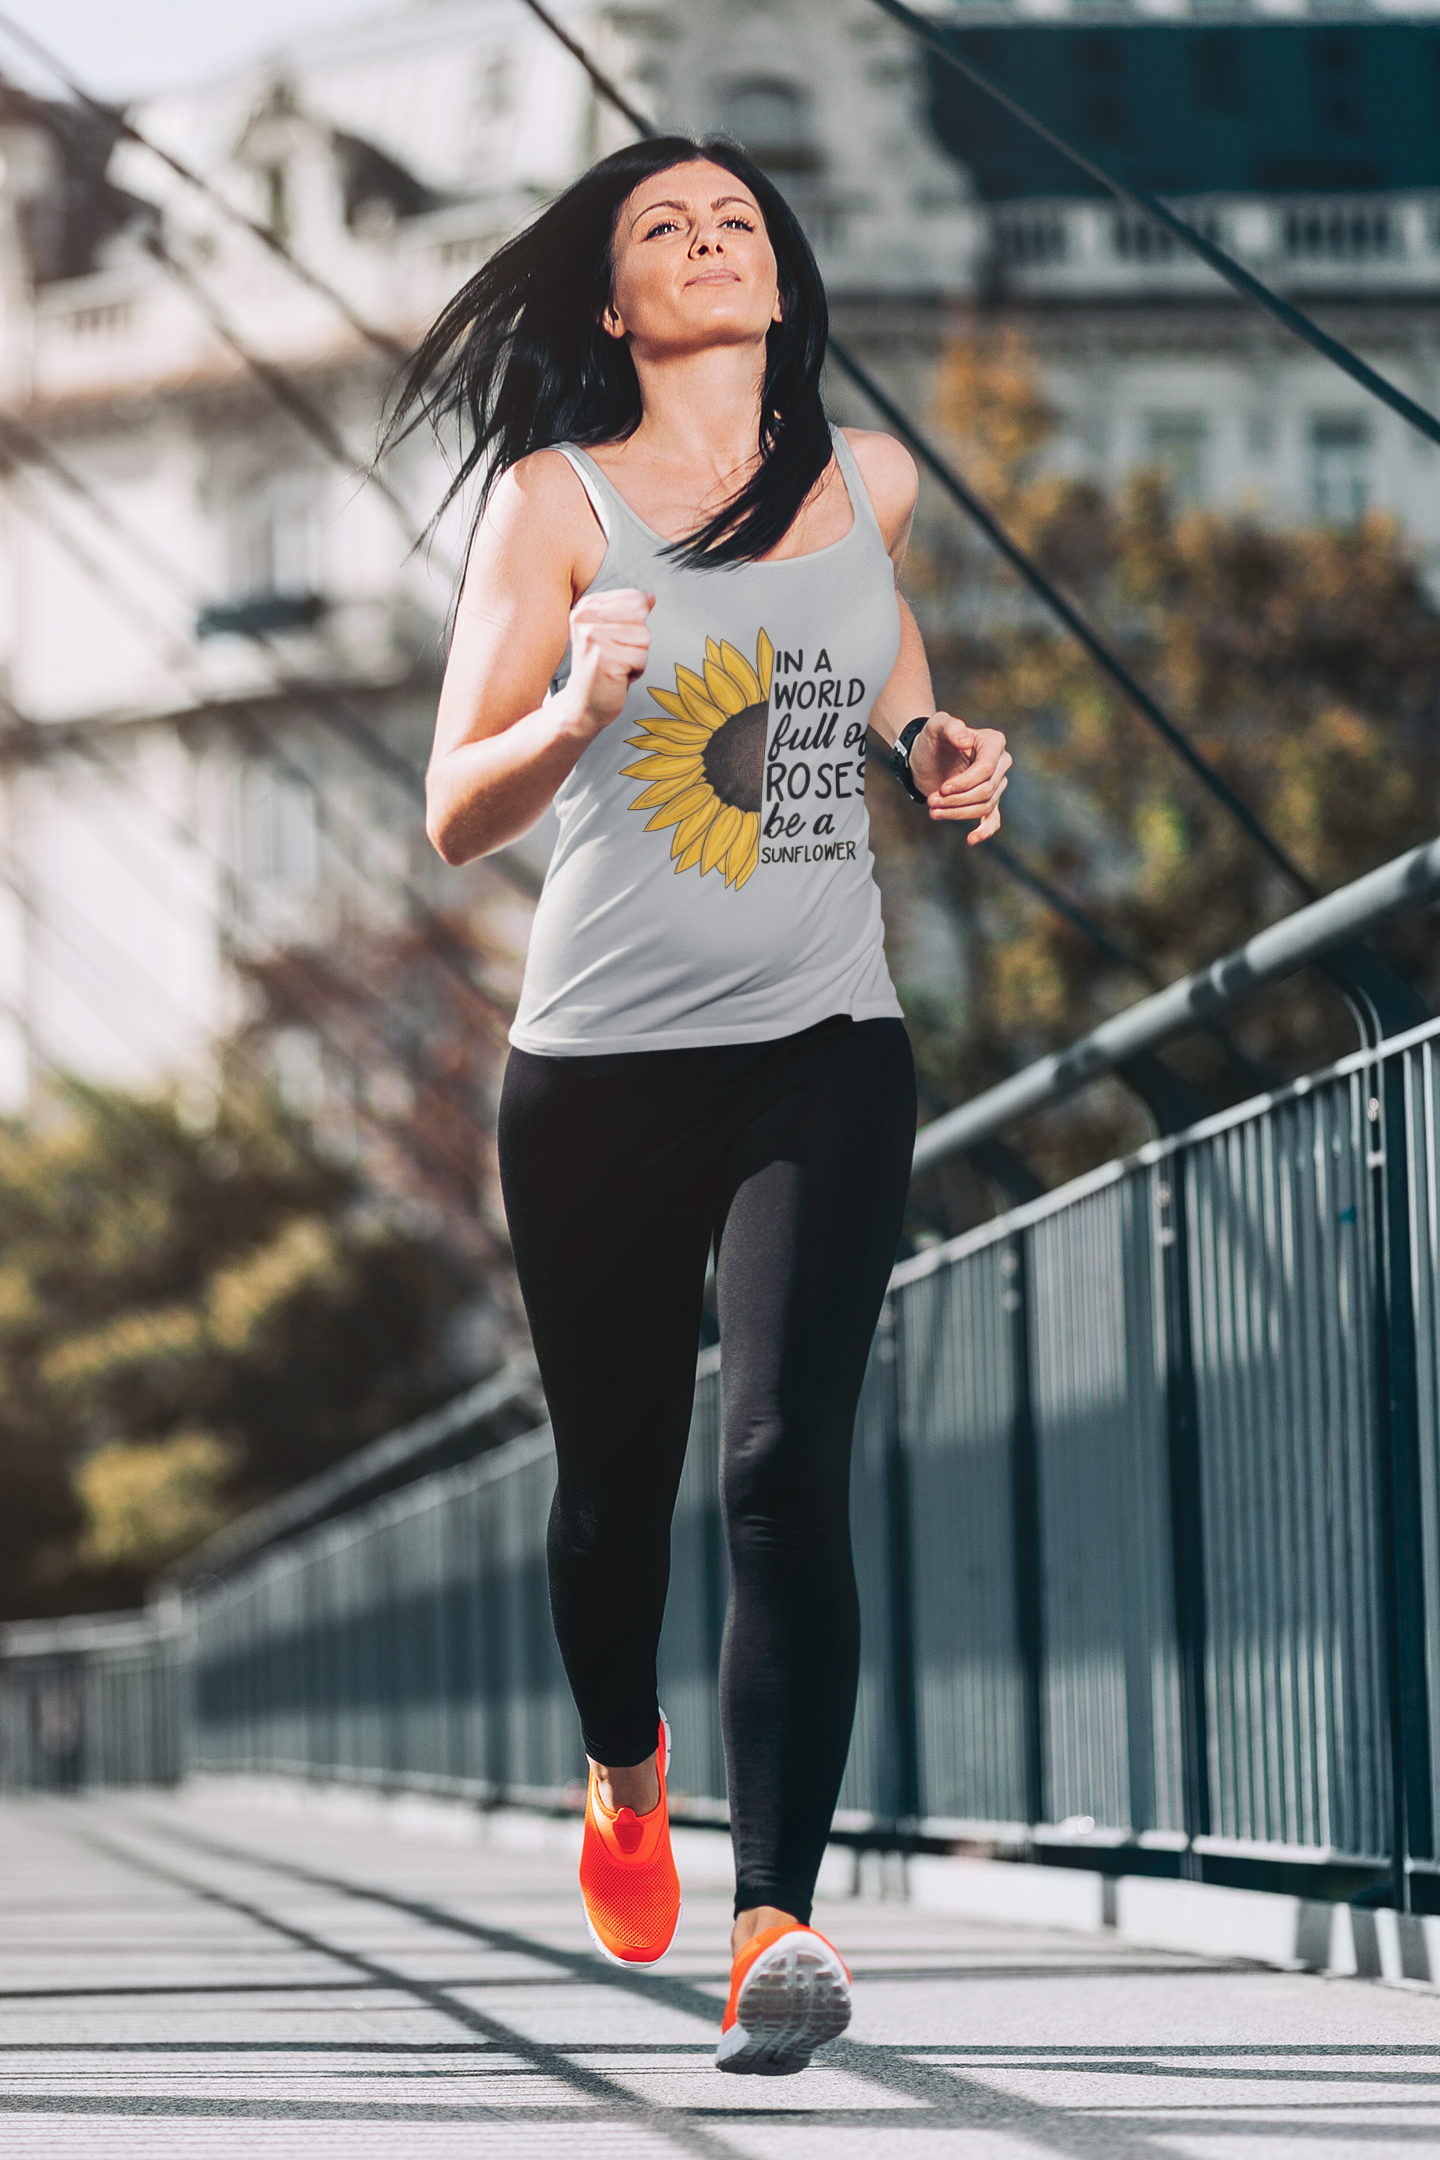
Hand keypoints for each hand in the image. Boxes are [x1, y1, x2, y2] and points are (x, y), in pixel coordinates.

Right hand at [563, 587, 654, 736]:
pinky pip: (641, 658)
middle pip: (641, 617)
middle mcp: (586, 618)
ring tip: (617, 665)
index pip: (634, 598)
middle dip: (638, 640)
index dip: (635, 623)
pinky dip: (636, 671)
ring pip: (644, 637)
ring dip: (637, 656)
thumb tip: (650, 596)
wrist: (583, 704)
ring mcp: (593, 638)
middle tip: (617, 654)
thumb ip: (629, 612)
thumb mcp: (612, 633)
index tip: (615, 639)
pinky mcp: (604, 658)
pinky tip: (617, 676)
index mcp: (586, 607)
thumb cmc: (600, 669)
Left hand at [908, 713, 1009, 844]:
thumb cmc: (931, 738)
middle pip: (986, 791)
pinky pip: (993, 820)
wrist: (924, 756)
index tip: (942, 788)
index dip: (965, 783)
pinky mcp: (986, 801)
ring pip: (984, 807)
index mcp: (993, 742)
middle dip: (957, 800)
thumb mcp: (936, 726)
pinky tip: (971, 839)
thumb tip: (966, 740)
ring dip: (957, 813)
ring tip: (933, 811)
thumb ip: (950, 727)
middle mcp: (1001, 763)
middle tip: (931, 800)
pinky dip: (984, 831)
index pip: (986, 770)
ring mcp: (995, 784)